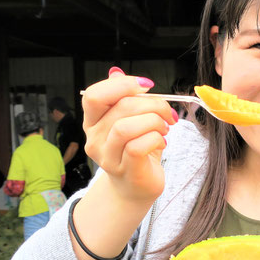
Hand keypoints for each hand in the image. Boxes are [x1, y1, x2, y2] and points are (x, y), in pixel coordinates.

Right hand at [81, 67, 177, 202]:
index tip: (148, 86)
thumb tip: (116, 72)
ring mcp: (108, 157)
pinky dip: (155, 138)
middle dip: (152, 104)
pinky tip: (161, 142)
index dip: (123, 85)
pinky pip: (137, 147)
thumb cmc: (136, 150)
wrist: (136, 187)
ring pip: (126, 127)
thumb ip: (123, 97)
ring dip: (154, 121)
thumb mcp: (130, 120)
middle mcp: (94, 138)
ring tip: (164, 128)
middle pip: (120, 107)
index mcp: (93, 121)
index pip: (94, 95)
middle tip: (167, 113)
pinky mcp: (125, 170)